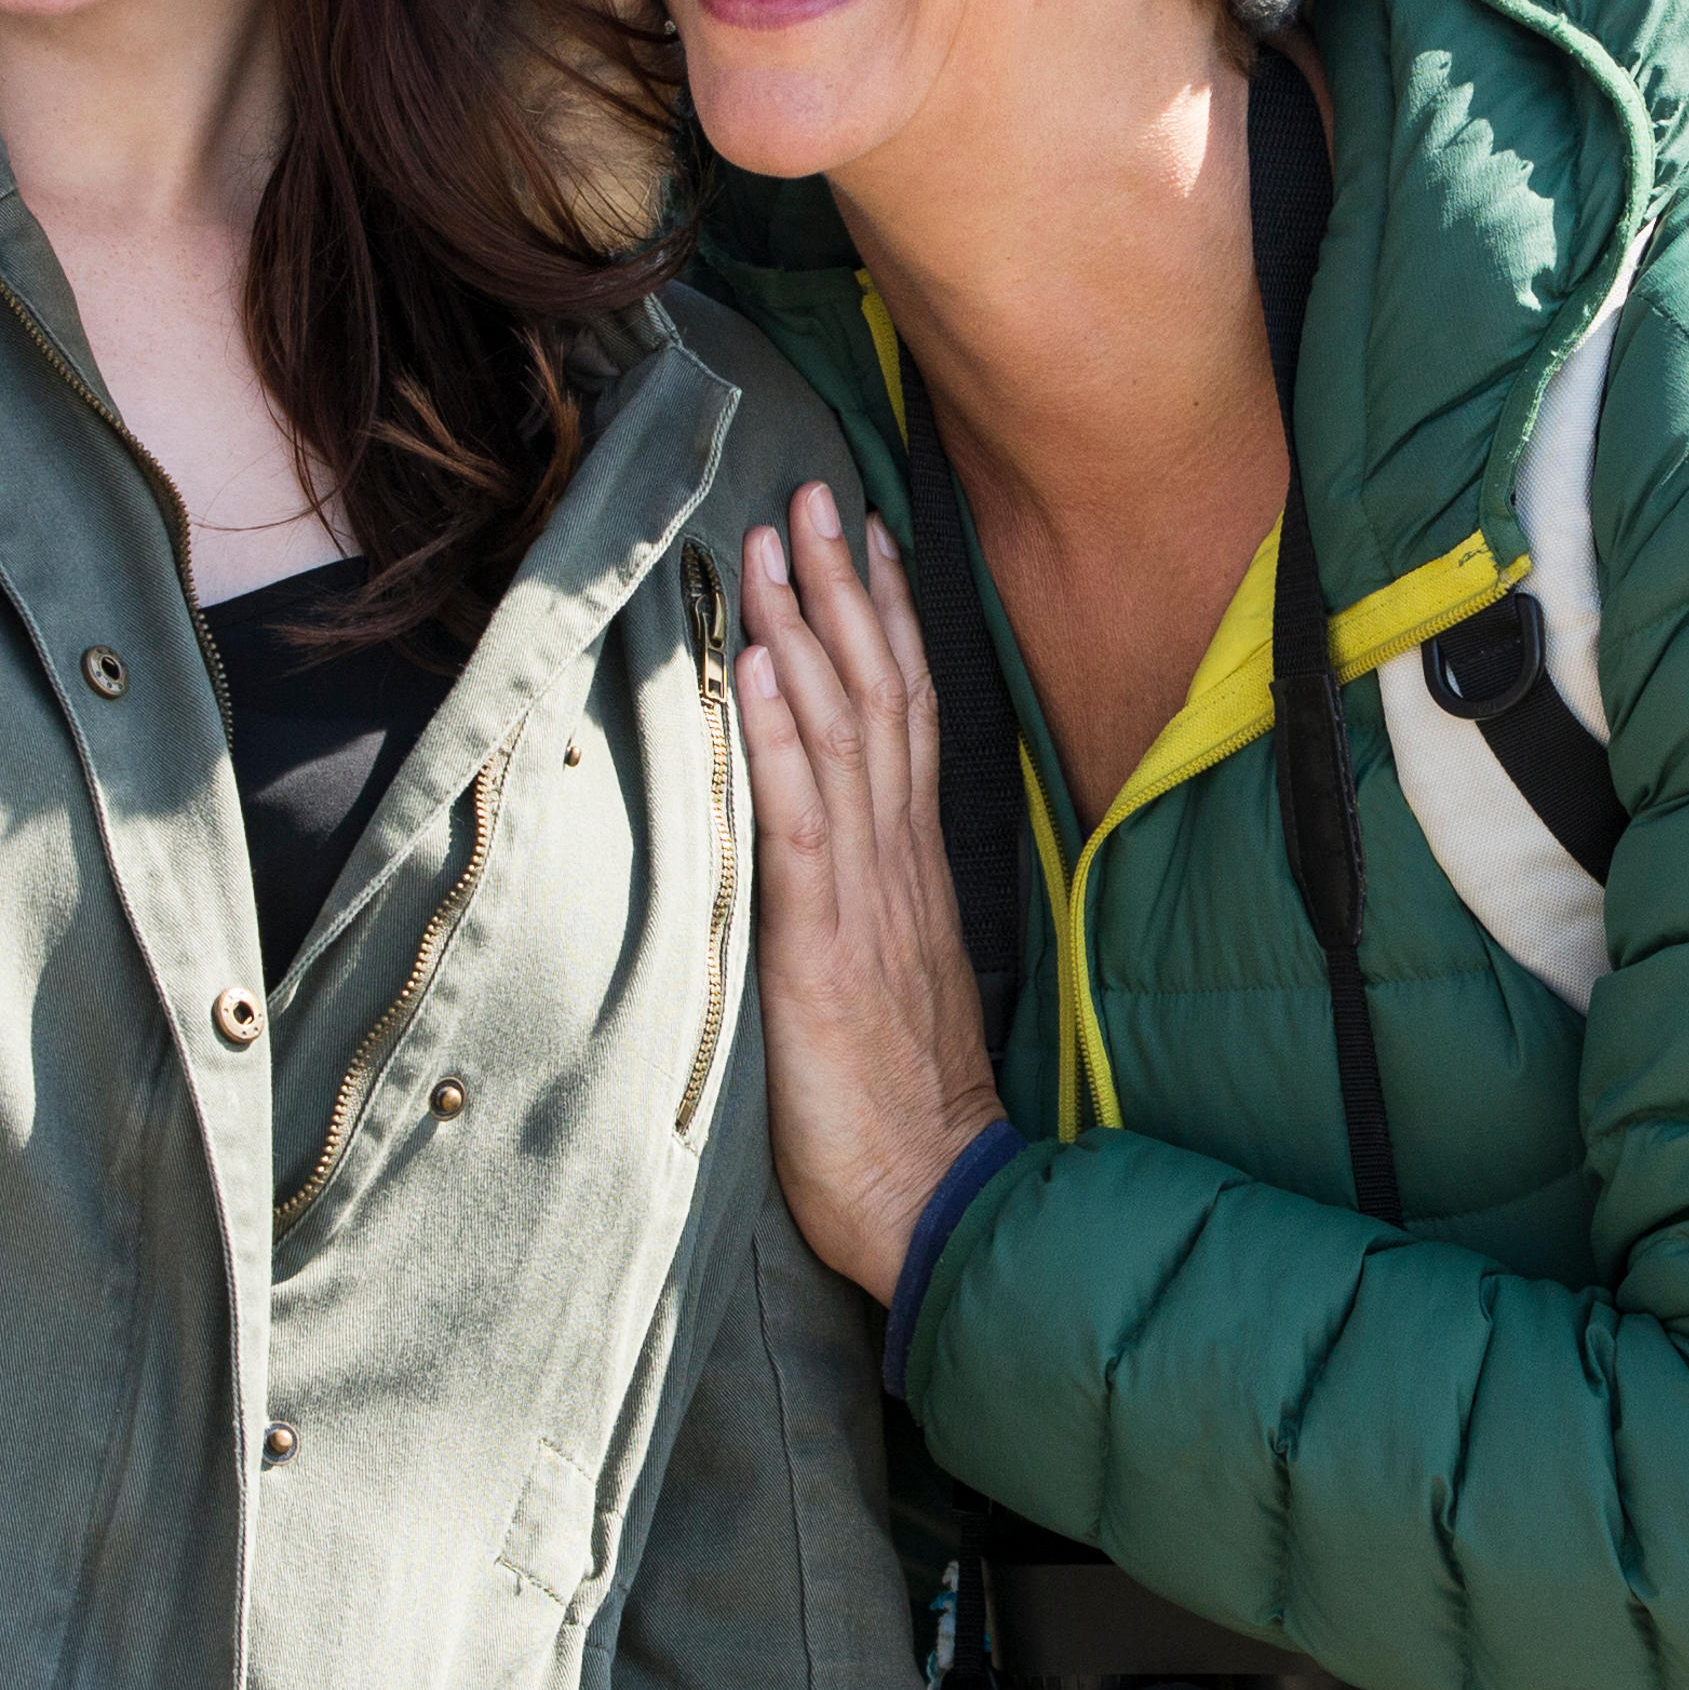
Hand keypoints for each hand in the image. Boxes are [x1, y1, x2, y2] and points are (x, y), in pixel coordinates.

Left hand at [731, 482, 1009, 1299]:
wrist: (934, 1196)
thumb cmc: (901, 1103)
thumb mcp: (890, 978)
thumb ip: (871, 901)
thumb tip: (837, 843)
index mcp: (914, 867)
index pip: (907, 715)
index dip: (886, 619)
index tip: (867, 533)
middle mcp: (897, 861)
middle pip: (878, 696)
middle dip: (843, 588)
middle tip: (812, 493)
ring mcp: (865, 895)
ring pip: (841, 733)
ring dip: (803, 630)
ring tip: (773, 544)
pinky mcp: (821, 942)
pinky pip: (802, 818)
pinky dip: (779, 736)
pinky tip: (755, 668)